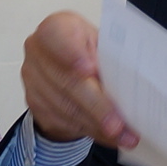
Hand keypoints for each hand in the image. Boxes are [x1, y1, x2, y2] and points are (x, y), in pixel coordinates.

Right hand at [22, 12, 136, 148]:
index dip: (72, 52)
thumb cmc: (90, 51)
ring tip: (123, 136)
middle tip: (117, 124)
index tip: (90, 69)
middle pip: (67, 81)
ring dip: (97, 125)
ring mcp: (33, 80)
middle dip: (96, 106)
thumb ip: (110, 55)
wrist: (66, 68)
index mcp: (55, 27)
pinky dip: (91, 132)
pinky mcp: (35, 105)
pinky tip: (110, 137)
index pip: (56, 34)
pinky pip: (64, 122)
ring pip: (66, 108)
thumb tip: (133, 79)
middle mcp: (38, 51)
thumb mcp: (101, 44)